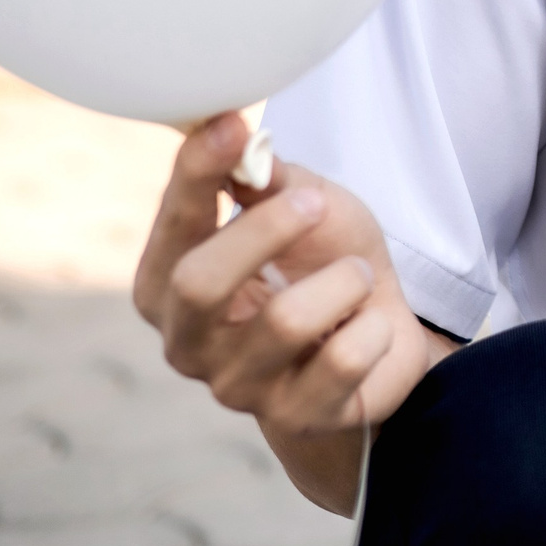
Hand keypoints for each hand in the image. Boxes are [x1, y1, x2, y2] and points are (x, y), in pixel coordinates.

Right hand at [133, 112, 445, 512]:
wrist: (377, 335)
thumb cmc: (322, 262)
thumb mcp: (303, 203)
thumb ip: (269, 179)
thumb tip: (242, 143)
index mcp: (169, 283)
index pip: (173, 226)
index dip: (198, 173)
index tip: (232, 125)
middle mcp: (187, 342)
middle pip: (198, 283)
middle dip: (267, 230)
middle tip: (315, 203)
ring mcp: (237, 389)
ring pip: (288, 321)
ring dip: (343, 280)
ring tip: (355, 279)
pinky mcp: (295, 419)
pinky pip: (345, 359)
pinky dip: (374, 327)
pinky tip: (368, 329)